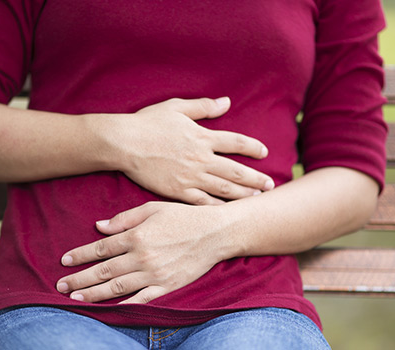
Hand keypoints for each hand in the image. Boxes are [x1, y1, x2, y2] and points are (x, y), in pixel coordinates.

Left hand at [56, 202, 234, 303]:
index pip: (100, 248)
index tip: (64, 261)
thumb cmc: (183, 217)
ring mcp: (154, 274)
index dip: (80, 255)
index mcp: (136, 236)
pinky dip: (124, 306)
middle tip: (60, 286)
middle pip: (103, 271)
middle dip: (79, 279)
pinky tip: (109, 311)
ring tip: (75, 299)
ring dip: (93, 294)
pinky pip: (142, 299)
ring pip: (117, 287)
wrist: (215, 232)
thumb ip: (124, 219)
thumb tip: (98, 227)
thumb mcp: (152, 209)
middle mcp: (142, 257)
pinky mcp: (167, 286)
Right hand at [100, 97, 273, 204]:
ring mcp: (190, 177)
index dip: (252, 147)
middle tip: (270, 185)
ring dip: (244, 194)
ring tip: (257, 198)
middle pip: (236, 171)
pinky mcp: (177, 191)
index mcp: (202, 137)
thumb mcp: (176, 107)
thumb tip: (227, 102)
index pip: (236, 142)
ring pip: (224, 189)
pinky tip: (229, 212)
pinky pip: (203, 202)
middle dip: (256, 179)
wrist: (124, 143)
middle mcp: (201, 159)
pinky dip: (218, 207)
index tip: (264, 152)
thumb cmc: (147, 123)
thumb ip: (204, 106)